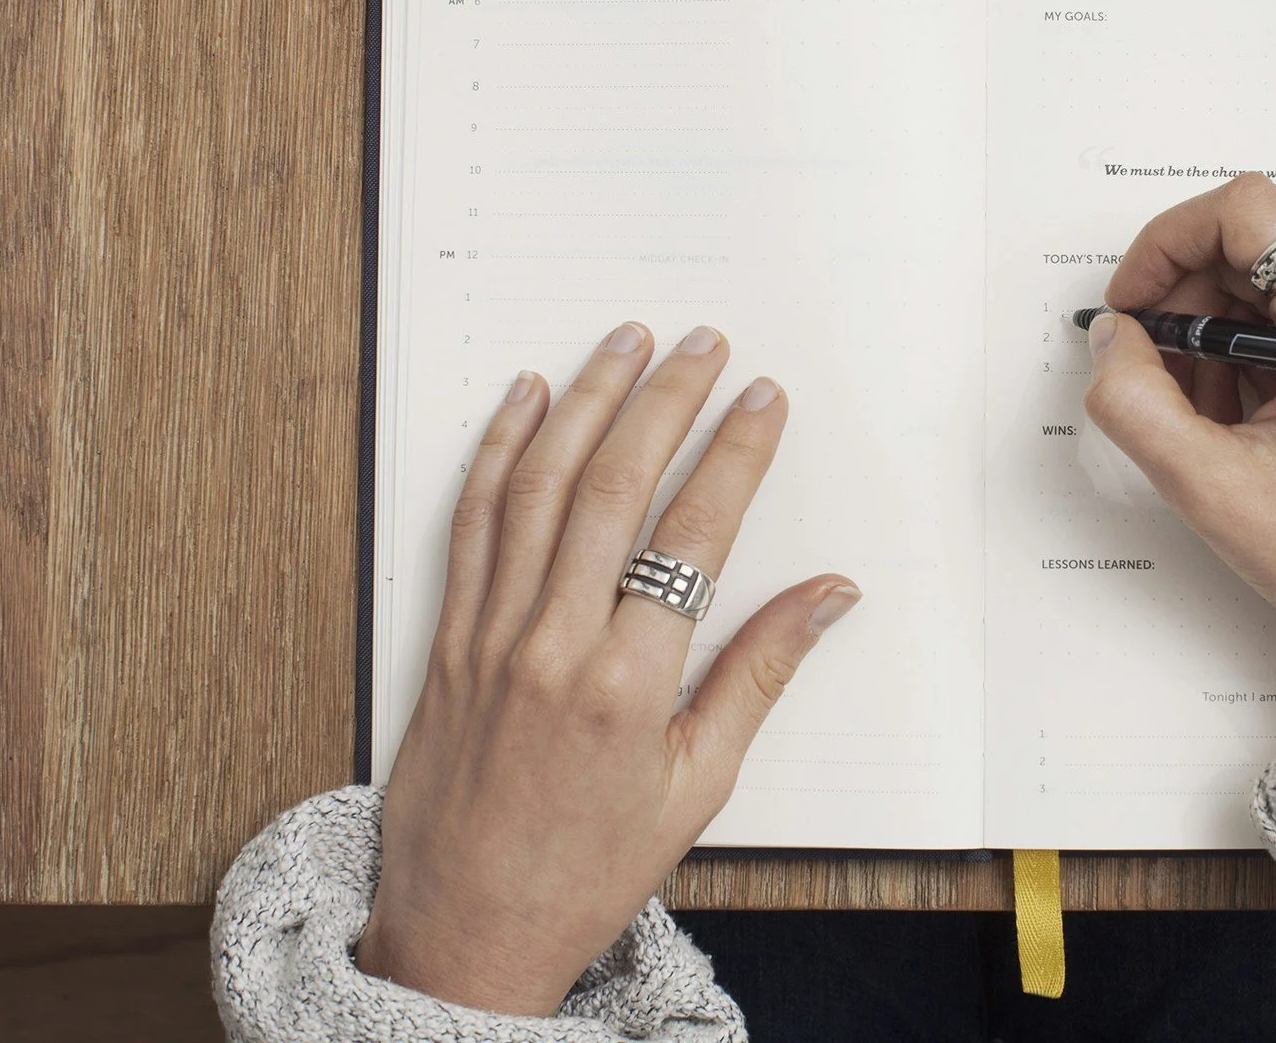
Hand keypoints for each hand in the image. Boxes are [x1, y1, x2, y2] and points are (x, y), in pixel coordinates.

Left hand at [355, 323, 859, 1014]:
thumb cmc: (588, 870)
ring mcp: (490, 635)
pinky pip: (472, 522)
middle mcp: (553, 646)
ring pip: (539, 487)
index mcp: (629, 686)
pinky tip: (526, 400)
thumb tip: (830, 596)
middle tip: (702, 345)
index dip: (734, 455)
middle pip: (614, 488)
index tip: (762, 401)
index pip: (694, 535)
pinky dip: (499, 451)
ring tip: (625, 344)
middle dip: (665, 402)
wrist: (465, 932)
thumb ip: (760, 674)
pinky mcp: (446, 638)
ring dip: (585, 402)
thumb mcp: (699, 785)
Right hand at [1087, 175, 1275, 679]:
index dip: (1168, 244)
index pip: (1247, 212)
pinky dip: (1243, 356)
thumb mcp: (1209, 486)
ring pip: (1261, 281)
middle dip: (1184, 305)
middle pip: (1248, 246)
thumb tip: (1112, 336)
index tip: (1133, 304)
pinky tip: (1237, 421)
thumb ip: (1136, 401)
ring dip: (1212, 338)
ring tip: (1206, 418)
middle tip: (1155, 377)